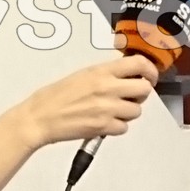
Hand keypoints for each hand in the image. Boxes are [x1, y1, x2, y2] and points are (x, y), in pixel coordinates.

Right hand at [12, 55, 159, 150]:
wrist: (39, 118)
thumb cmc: (54, 97)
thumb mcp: (81, 75)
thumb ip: (105, 74)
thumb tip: (125, 76)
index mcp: (101, 71)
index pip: (139, 64)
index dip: (150, 70)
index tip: (149, 76)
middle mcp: (107, 88)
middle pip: (144, 89)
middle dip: (141, 94)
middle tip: (130, 96)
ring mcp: (107, 108)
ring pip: (136, 111)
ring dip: (128, 112)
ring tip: (112, 111)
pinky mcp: (103, 127)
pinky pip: (124, 127)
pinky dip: (117, 127)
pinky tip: (104, 123)